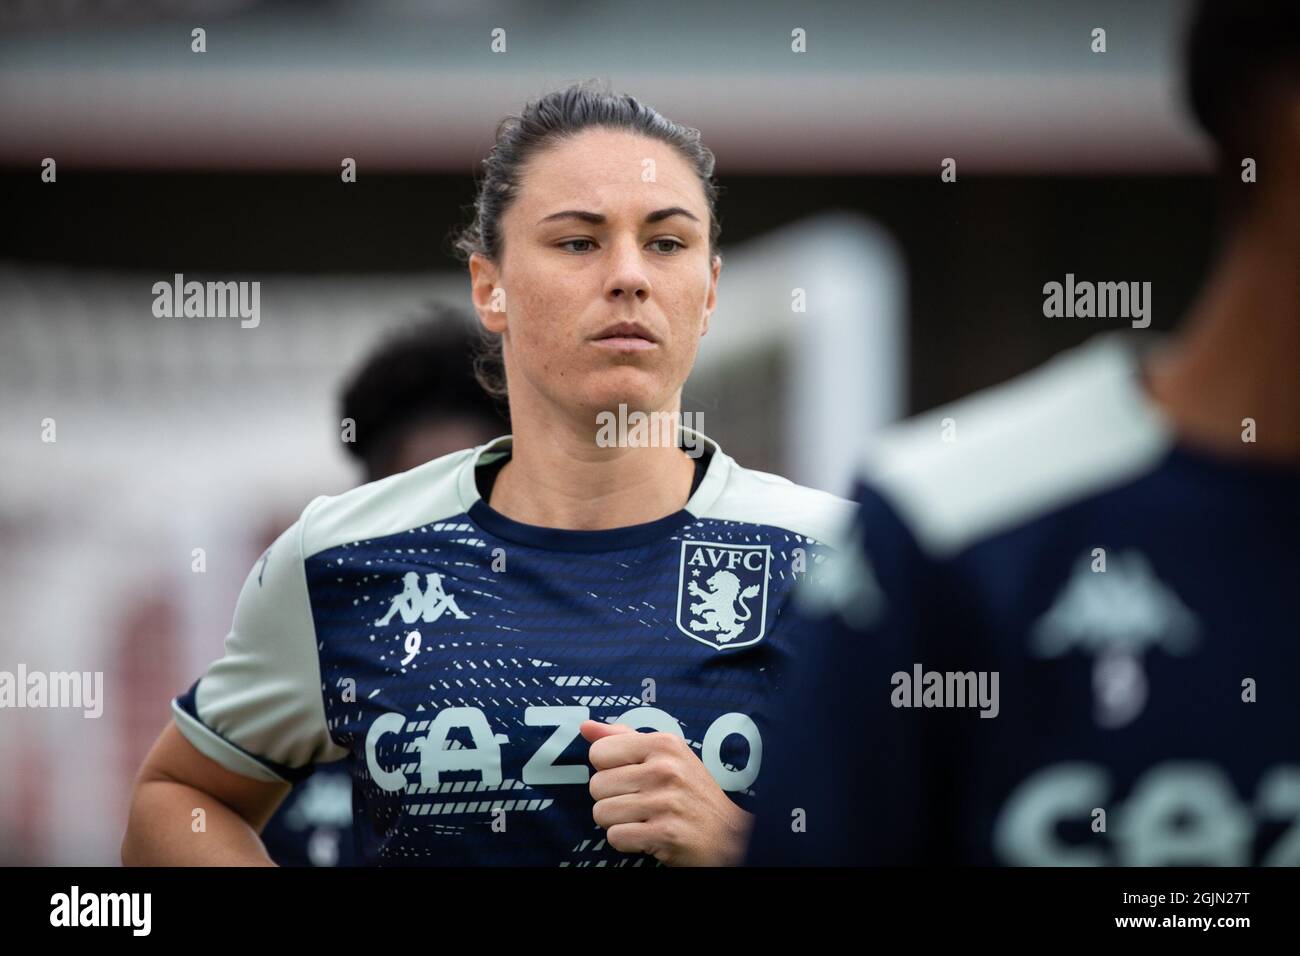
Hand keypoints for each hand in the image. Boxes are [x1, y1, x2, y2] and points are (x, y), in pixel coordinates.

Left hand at [580, 720, 753, 865]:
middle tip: (639, 801)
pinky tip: (647, 833)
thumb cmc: (692, 793)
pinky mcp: (664, 833)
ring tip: (642, 818)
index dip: (609, 769)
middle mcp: (665, 769)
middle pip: (596, 785)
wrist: (728, 836)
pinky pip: (615, 837)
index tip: (630, 776)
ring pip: (601, 813)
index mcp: (664, 744)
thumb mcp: (666, 755)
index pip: (599, 752)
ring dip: (617, 821)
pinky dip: (626, 841)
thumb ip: (623, 738)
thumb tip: (586, 727)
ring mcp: (665, 802)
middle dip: (611, 798)